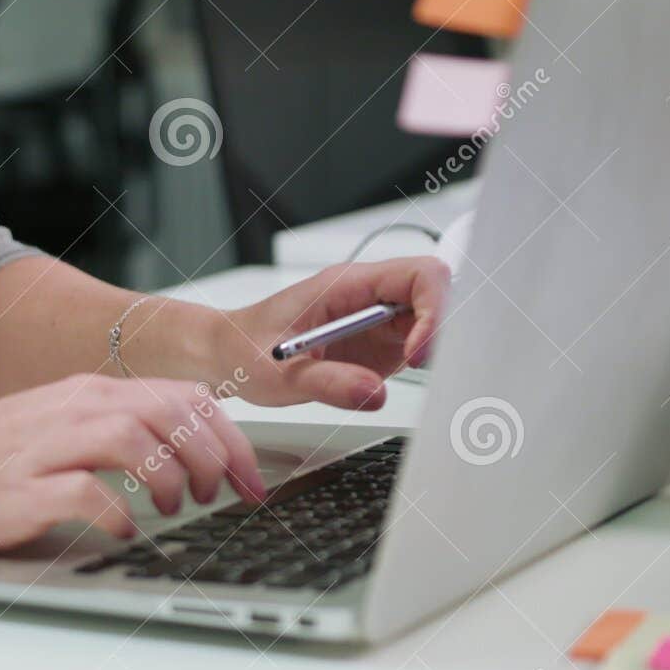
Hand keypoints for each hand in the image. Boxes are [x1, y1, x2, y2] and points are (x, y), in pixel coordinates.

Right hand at [0, 375, 265, 550]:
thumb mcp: (55, 428)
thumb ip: (113, 432)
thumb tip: (185, 454)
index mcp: (85, 393)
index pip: (181, 394)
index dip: (228, 435)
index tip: (249, 475)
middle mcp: (70, 410)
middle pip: (169, 410)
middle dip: (214, 454)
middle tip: (226, 494)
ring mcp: (43, 447)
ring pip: (135, 438)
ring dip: (170, 476)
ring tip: (174, 507)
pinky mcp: (18, 490)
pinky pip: (85, 493)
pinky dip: (118, 513)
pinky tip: (123, 531)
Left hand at [218, 256, 448, 408]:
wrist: (225, 354)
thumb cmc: (243, 348)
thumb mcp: (278, 372)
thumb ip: (325, 383)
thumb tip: (374, 394)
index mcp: (347, 285)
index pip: (419, 275)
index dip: (434, 310)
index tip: (418, 353)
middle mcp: (368, 297)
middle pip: (436, 294)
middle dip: (443, 331)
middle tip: (420, 368)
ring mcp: (376, 319)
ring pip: (433, 320)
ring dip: (436, 349)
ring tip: (411, 377)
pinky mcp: (378, 344)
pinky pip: (418, 344)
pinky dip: (425, 363)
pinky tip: (408, 380)